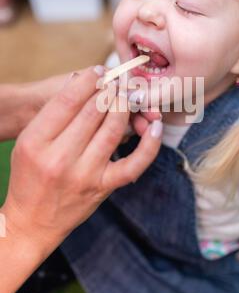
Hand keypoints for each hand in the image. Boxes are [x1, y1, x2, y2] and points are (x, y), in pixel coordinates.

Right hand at [2, 67, 161, 255]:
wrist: (32, 221)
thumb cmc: (29, 177)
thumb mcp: (29, 141)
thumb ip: (53, 113)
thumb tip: (84, 81)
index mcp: (36, 141)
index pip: (68, 100)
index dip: (90, 80)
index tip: (99, 72)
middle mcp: (60, 158)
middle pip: (94, 110)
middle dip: (110, 90)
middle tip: (116, 82)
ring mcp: (85, 174)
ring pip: (114, 129)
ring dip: (125, 107)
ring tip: (127, 97)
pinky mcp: (103, 187)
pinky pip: (134, 164)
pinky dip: (149, 144)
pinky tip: (154, 126)